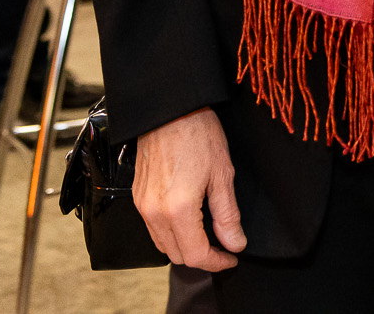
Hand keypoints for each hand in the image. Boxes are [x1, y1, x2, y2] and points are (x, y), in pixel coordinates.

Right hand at [134, 108, 244, 270]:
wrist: (170, 111)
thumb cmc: (198, 135)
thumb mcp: (223, 175)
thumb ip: (227, 215)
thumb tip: (235, 243)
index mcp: (178, 210)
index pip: (195, 255)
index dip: (216, 262)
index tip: (232, 257)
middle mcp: (154, 213)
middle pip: (177, 255)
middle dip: (202, 256)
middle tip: (225, 246)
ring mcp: (142, 206)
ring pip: (163, 245)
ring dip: (185, 246)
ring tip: (209, 234)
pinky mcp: (138, 197)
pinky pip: (153, 228)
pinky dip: (171, 233)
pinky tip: (190, 220)